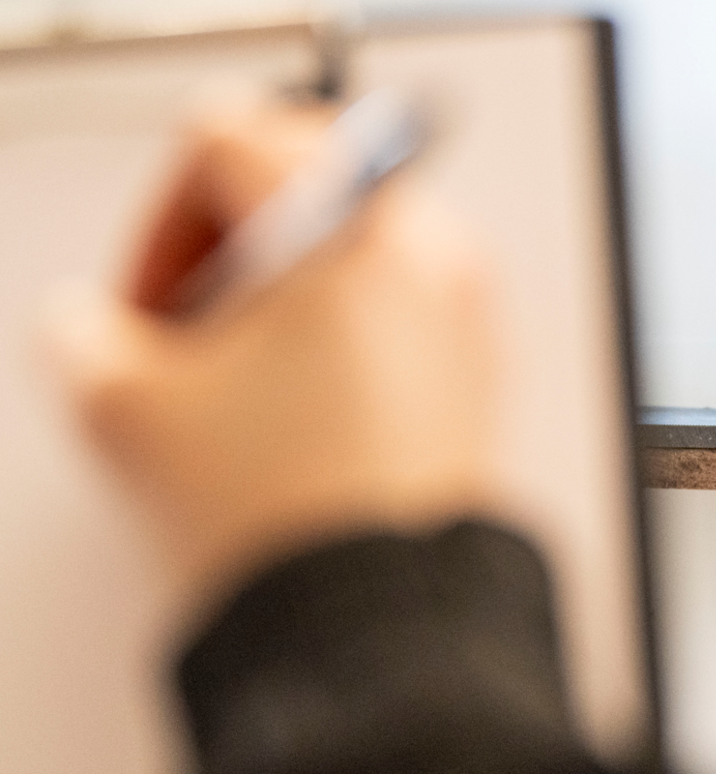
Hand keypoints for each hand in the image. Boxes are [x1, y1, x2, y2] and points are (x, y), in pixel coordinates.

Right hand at [44, 89, 497, 619]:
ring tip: (249, 375)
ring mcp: (467, 301)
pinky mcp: (483, 357)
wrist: (382, 612)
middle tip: (192, 324)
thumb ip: (88, 336)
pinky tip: (307, 401)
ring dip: (284, 284)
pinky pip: (401, 295)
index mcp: (346, 221)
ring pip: (354, 238)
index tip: (149, 296)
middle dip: (227, 244)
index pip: (228, 139)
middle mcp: (426, 244)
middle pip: (301, 174)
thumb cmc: (295, 515)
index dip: (161, 220)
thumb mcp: (137, 413)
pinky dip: (345, 320)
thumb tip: (94, 326)